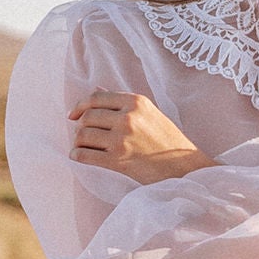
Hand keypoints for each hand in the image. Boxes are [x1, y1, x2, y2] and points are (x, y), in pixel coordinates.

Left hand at [72, 86, 208, 182]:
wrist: (185, 169)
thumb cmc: (168, 142)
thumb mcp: (150, 114)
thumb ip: (123, 103)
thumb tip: (96, 89)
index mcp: (136, 102)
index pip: (96, 98)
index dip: (80, 106)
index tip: (73, 115)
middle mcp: (128, 117)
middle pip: (88, 116)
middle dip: (80, 126)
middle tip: (81, 135)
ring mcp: (122, 138)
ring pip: (83, 134)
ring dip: (78, 141)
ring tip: (81, 147)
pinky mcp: (118, 159)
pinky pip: (86, 155)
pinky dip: (77, 155)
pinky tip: (78, 157)